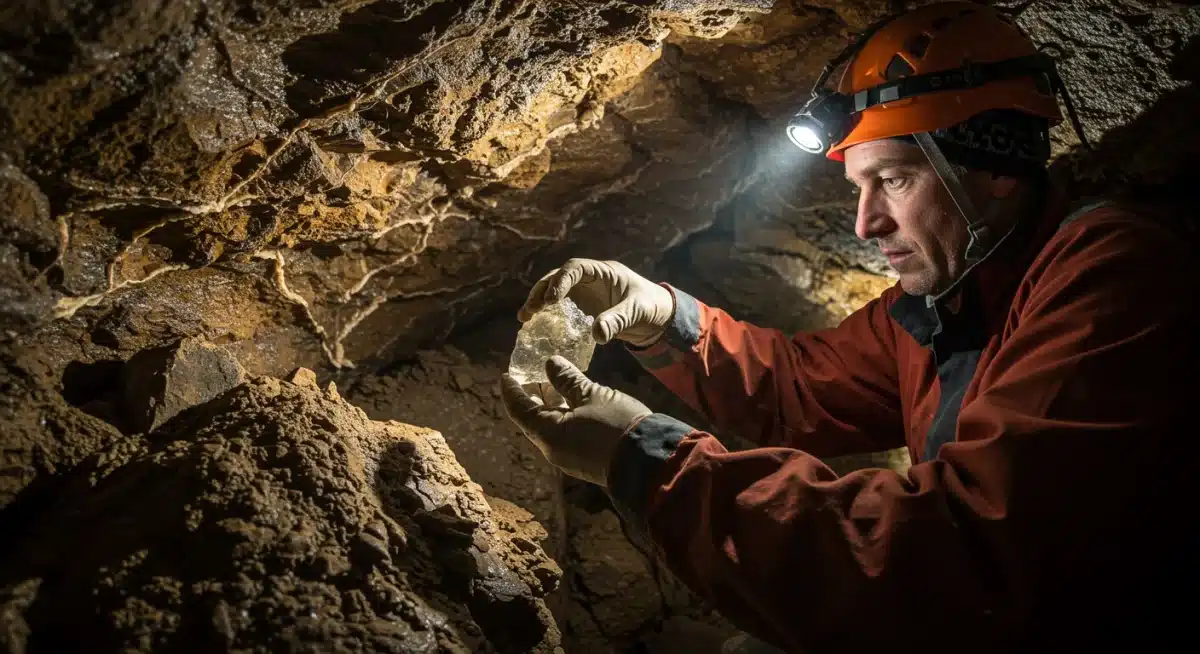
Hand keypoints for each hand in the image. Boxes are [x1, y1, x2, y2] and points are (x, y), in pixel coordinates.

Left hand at [500, 355, 652, 486]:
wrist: (649, 461)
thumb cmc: (618, 425)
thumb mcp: (592, 396)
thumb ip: (568, 380)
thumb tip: (550, 364)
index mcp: (548, 433)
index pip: (519, 409)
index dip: (512, 390)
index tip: (507, 374)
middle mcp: (553, 448)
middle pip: (533, 419)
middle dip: (532, 395)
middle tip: (531, 373)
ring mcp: (570, 456)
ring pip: (552, 426)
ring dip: (551, 403)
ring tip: (554, 380)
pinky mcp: (585, 459)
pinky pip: (566, 433)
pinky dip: (564, 414)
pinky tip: (574, 399)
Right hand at [518, 258, 673, 346]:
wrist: (660, 318)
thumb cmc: (652, 307)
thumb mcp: (637, 312)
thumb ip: (617, 320)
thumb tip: (596, 335)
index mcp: (603, 272)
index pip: (575, 268)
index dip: (560, 281)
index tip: (550, 300)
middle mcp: (590, 279)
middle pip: (558, 278)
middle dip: (541, 291)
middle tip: (529, 311)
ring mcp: (584, 294)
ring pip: (555, 292)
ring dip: (538, 302)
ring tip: (524, 318)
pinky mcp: (583, 309)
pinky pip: (561, 309)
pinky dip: (547, 316)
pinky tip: (535, 328)